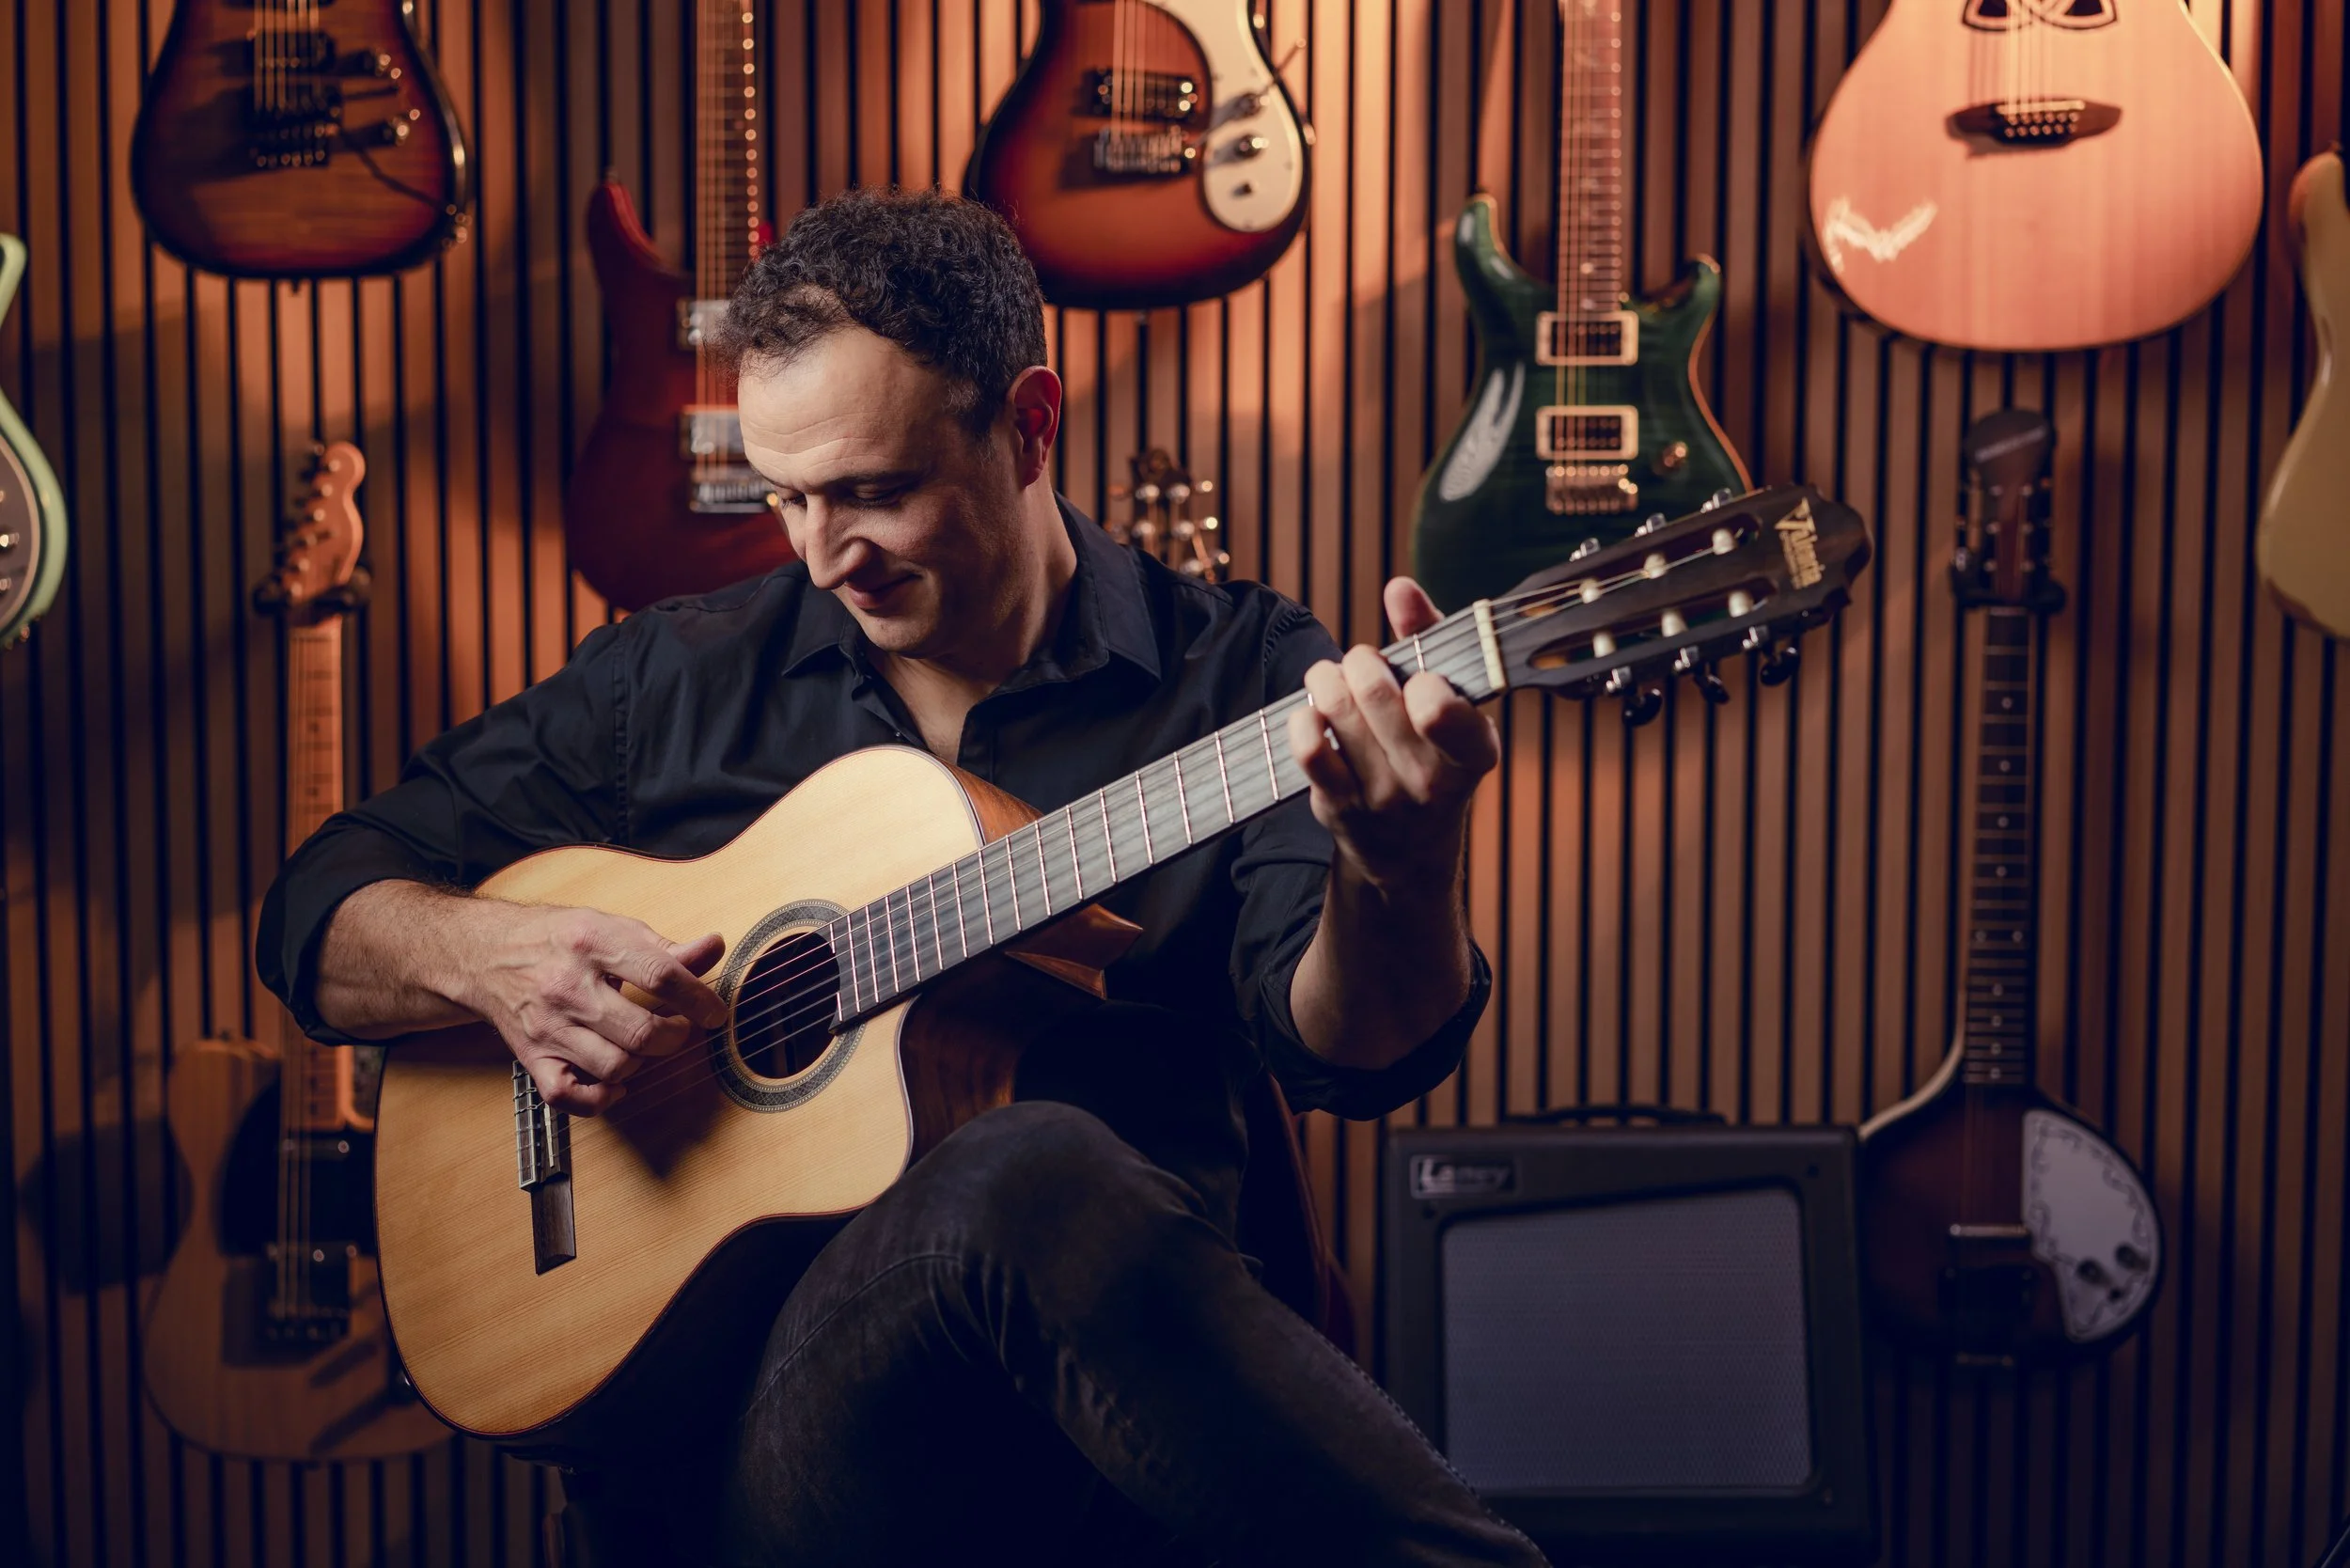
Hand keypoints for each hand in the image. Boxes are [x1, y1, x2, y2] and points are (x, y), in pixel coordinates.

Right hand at [456, 902, 726, 1115]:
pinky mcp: (533, 1057)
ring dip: (642, 1062)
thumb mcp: (614, 928)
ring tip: (644, 1045)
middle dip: (675, 1036)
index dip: (698, 999)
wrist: (488, 954)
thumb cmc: (559, 940)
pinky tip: (615, 1080)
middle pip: (641, 1032)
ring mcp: (549, 1027)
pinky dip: (600, 1097)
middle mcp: (568, 987)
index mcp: (593, 944)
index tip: (714, 1011)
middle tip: (680, 1028)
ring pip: (614, 1067)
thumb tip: (713, 947)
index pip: (660, 976)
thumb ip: (666, 947)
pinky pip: (568, 1096)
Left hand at [1284, 578, 1499, 891]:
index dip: (1419, 680)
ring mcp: (1383, 797)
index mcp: (1474, 750)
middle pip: (1374, 691)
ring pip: (1337, 709)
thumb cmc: (1432, 750)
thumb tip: (1399, 587)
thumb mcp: (1452, 700)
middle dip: (1360, 661)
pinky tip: (1312, 711)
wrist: (1411, 848)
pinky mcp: (1340, 807)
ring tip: (1331, 678)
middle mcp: (1431, 780)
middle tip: (1361, 664)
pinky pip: (1308, 748)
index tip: (1417, 679)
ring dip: (1326, 678)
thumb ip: (1429, 637)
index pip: (1440, 708)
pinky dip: (1304, 716)